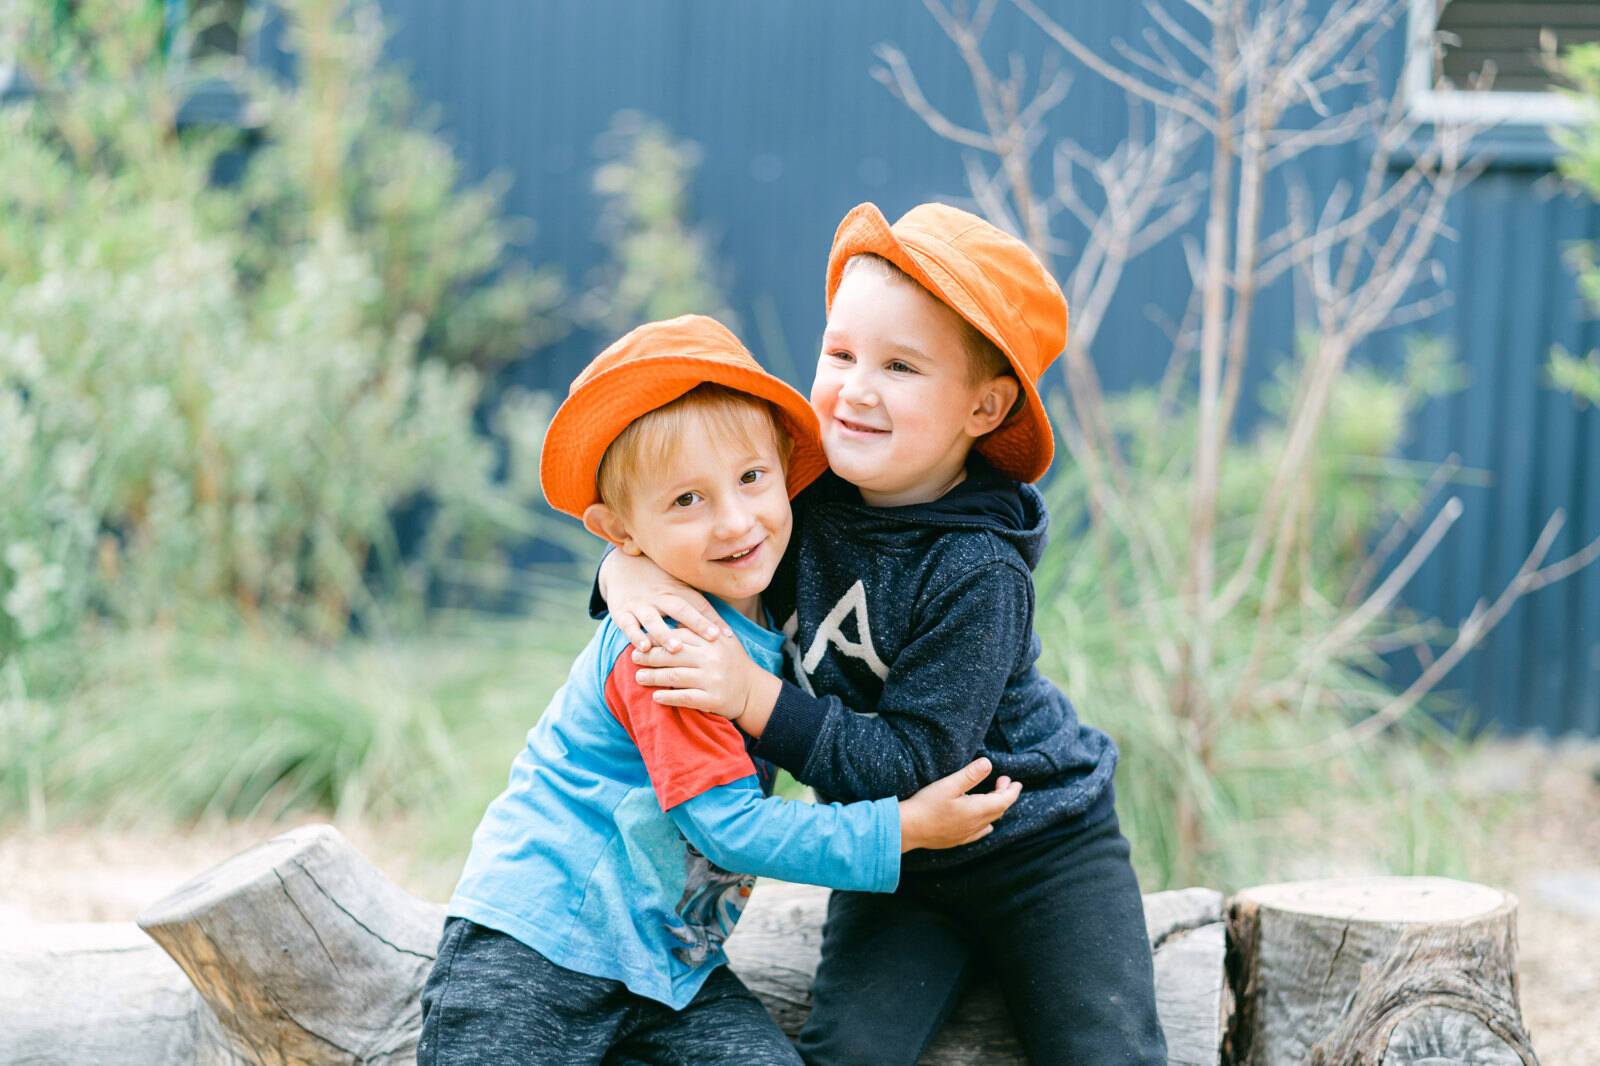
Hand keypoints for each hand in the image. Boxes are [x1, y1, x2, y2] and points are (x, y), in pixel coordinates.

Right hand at [600, 550, 731, 650]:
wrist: (621, 564)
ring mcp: (641, 604)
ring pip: (654, 620)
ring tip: (677, 648)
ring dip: (665, 634)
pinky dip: (635, 636)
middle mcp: (661, 596)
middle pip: (681, 609)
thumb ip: (698, 604)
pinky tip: (643, 648)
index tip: (728, 635)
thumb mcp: (678, 586)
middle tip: (712, 639)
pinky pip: (628, 625)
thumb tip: (726, 630)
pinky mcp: (622, 611)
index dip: (714, 619)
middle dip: (697, 624)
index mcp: (677, 590)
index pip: (699, 604)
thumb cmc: (658, 581)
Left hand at [632, 634, 767, 721]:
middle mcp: (712, 658)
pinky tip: (656, 697)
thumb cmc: (732, 663)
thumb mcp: (721, 641)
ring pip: (675, 676)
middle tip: (634, 658)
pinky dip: (669, 697)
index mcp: (712, 641)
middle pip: (674, 655)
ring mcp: (712, 679)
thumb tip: (671, 618)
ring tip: (639, 677)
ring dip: (654, 677)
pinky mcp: (713, 699)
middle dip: (650, 656)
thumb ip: (699, 630)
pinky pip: (685, 698)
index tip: (642, 641)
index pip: (680, 636)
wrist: (754, 691)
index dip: (658, 638)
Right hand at [897, 758, 1020, 852]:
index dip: (1012, 791)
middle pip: (998, 810)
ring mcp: (967, 834)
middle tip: (1004, 782)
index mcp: (977, 810)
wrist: (908, 829)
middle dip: (1005, 796)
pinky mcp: (957, 840)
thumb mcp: (948, 785)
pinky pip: (979, 832)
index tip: (1015, 782)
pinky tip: (986, 825)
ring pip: (989, 821)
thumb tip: (988, 763)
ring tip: (994, 797)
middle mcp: (975, 824)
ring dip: (996, 808)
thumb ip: (970, 774)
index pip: (1003, 801)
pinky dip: (987, 824)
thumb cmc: (926, 805)